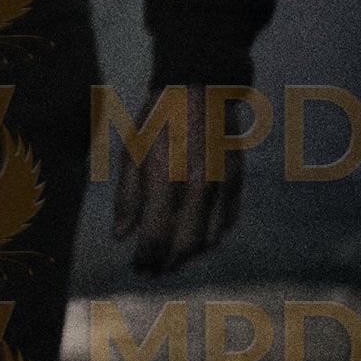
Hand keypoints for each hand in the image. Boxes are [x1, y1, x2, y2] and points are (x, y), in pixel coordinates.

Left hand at [116, 85, 243, 276]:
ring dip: (189, 256)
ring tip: (170, 259)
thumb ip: (126, 199)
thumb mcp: (131, 154)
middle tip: (152, 272)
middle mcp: (198, 188)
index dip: (145, 260)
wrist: (201, 88)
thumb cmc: (157, 121)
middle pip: (185, 247)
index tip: (136, 269)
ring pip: (210, 240)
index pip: (156, 237)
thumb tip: (121, 237)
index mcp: (165, 180)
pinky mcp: (239, 182)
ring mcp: (223, 187)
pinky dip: (212, 238)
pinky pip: (228, 223)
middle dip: (167, 264)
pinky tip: (196, 240)